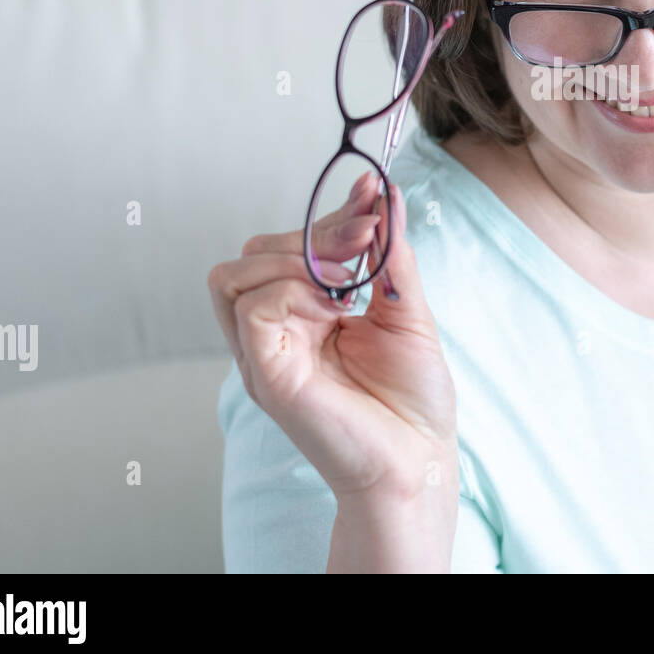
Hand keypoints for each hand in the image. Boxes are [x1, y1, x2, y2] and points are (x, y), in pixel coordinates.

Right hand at [208, 173, 457, 501]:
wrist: (419, 459)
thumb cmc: (412, 397)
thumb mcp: (406, 306)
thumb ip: (390, 251)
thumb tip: (384, 195)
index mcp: (304, 314)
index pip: (288, 245)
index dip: (328, 214)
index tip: (371, 194)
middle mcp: (276, 331)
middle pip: (255, 251)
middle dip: (314, 232)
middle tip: (366, 239)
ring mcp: (264, 354)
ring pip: (234, 274)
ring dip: (295, 260)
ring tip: (348, 283)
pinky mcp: (265, 375)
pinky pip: (250, 309)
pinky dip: (290, 292)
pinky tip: (333, 310)